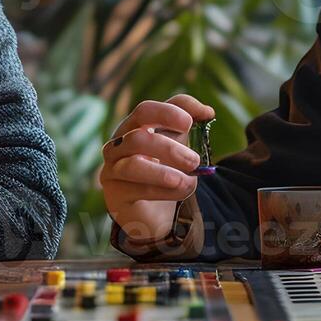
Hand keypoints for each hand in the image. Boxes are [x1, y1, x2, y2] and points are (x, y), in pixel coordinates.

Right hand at [100, 94, 213, 243]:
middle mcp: (118, 145)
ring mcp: (112, 170)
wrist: (152, 209)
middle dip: (170, 149)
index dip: (168, 113)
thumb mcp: (177, 143)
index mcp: (133, 127)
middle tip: (195, 161)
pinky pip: (137, 191)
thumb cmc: (163, 169)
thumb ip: (187, 123)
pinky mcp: (115, 196)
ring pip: (132, 166)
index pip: (145, 111)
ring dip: (164, 173)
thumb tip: (207, 111)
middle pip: (138, 138)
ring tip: (187, 181)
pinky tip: (180, 192)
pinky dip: (163, 191)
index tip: (190, 123)